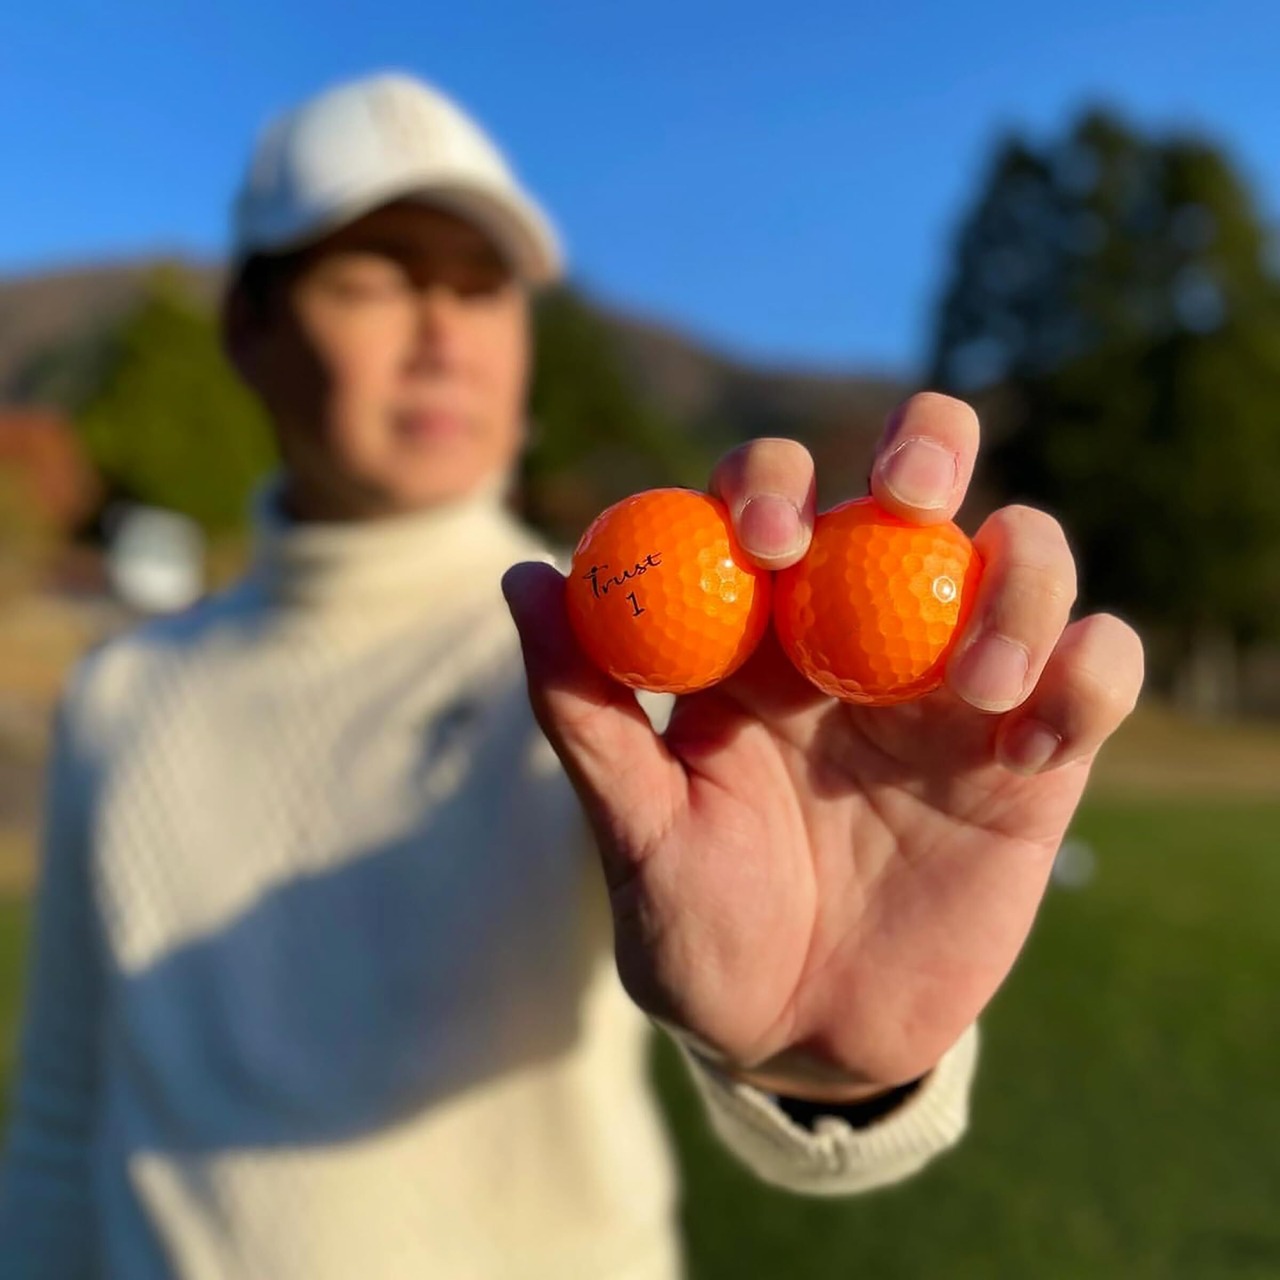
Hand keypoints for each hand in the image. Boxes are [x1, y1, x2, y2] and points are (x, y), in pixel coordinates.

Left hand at [502, 393, 1142, 1101]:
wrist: (793, 1036)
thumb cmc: (696, 924)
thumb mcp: (634, 825)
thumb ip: (583, 707)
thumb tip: (523, 576)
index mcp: (761, 632)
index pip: (775, 499)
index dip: (772, 484)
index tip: (767, 541)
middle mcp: (863, 632)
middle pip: (917, 481)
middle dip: (927, 443)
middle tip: (909, 491)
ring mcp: (956, 686)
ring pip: (1024, 554)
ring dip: (1019, 580)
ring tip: (978, 682)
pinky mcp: (1040, 754)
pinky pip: (1098, 671)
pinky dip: (1090, 674)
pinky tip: (1032, 743)